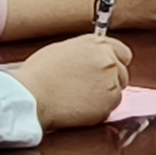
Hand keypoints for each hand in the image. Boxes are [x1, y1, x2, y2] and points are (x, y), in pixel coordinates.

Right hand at [16, 28, 135, 129]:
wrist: (32, 96)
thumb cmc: (39, 75)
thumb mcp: (63, 50)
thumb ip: (85, 53)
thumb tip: (90, 60)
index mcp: (97, 43)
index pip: (123, 53)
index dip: (115, 63)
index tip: (107, 72)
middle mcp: (108, 59)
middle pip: (122, 74)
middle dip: (109, 82)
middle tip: (87, 89)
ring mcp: (111, 81)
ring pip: (116, 92)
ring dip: (103, 97)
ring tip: (78, 98)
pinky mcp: (109, 102)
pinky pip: (110, 109)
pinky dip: (98, 111)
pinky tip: (79, 108)